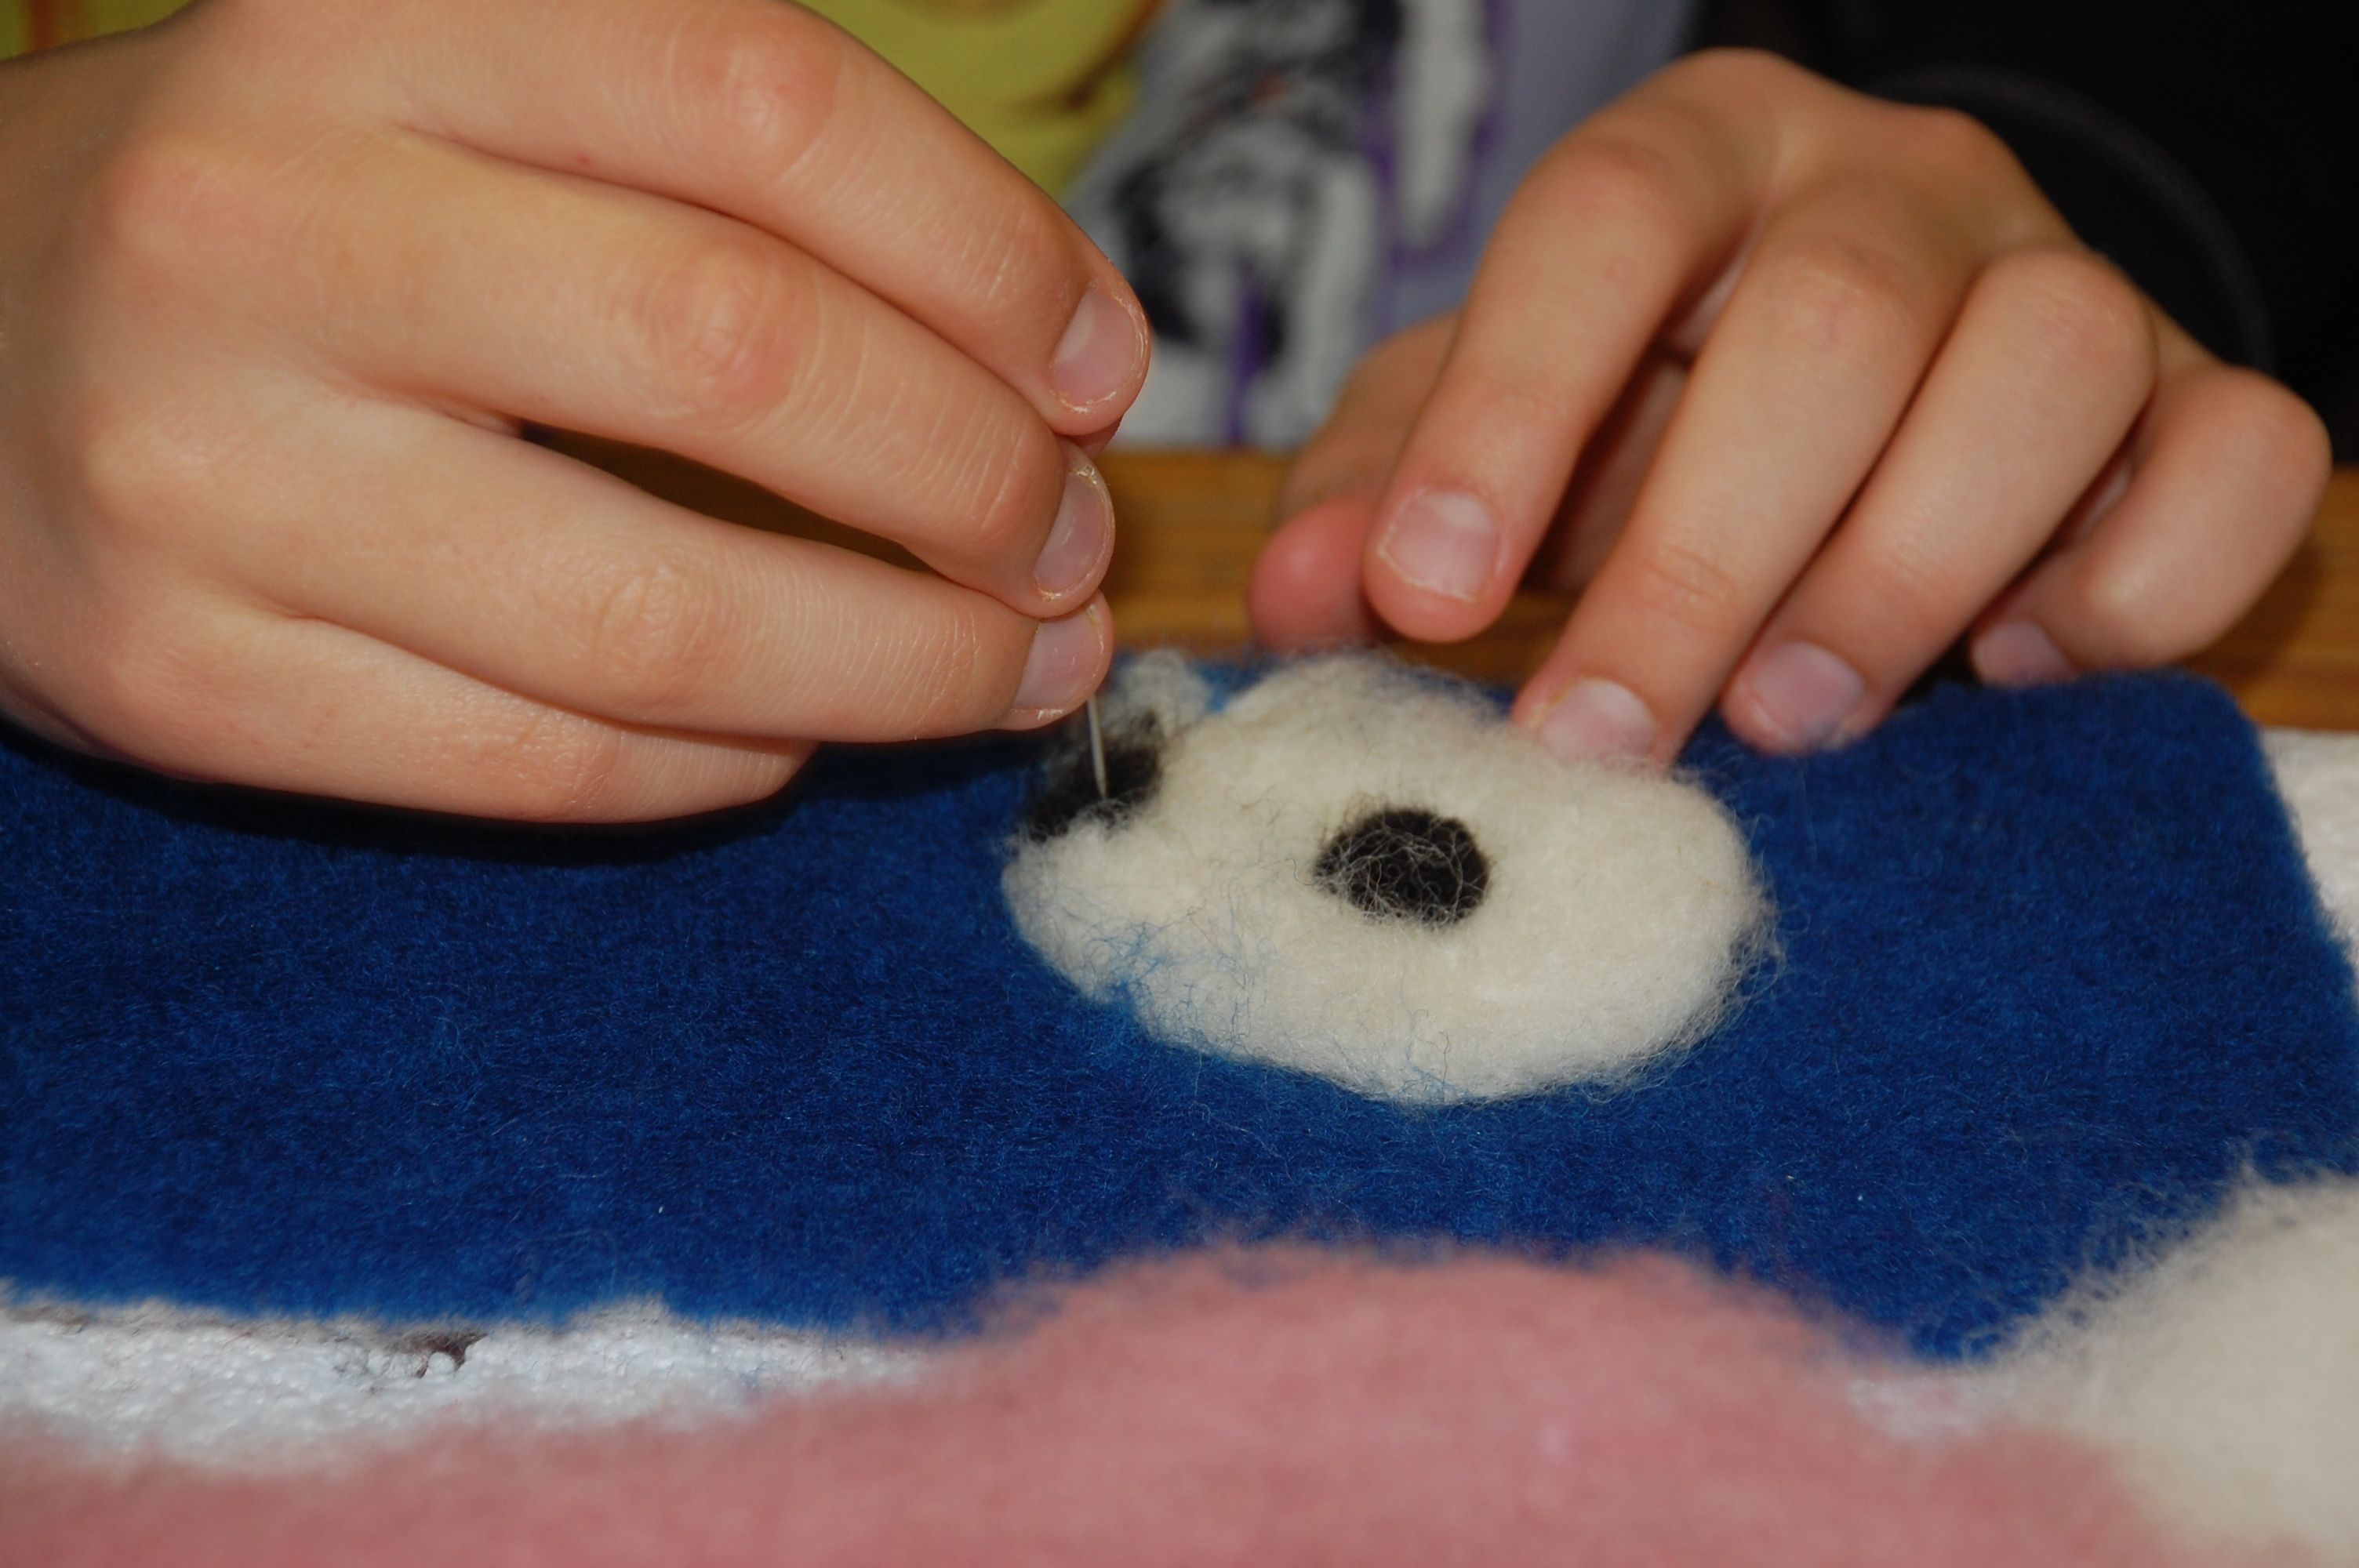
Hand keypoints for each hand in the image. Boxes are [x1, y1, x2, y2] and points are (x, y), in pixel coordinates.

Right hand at [0, 0, 1147, 818]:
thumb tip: (1050, 350)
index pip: (764, 103)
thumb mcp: (466, 98)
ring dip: (907, 664)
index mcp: (367, 20)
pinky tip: (801, 731)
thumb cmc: (292, 224)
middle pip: (743, 357)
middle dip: (978, 480)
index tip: (1099, 370)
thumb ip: (727, 178)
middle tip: (1070, 540)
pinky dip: (732, 760)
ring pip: (665, 618)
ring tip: (1017, 663)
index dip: (989, 255)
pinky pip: (548, 763)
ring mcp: (205, 468)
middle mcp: (265, 224)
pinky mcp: (185, 679)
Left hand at [1250, 50, 2329, 763]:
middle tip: (1600, 736)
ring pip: (2050, 364)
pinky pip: (2240, 464)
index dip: (1508, 410)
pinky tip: (2013, 670)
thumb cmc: (1644, 422)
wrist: (1866, 405)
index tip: (1425, 601)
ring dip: (1906, 574)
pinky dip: (2133, 590)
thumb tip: (1297, 605)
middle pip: (1829, 320)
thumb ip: (1383, 497)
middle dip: (1700, 555)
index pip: (1600, 223)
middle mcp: (1893, 186)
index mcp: (1698, 157)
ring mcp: (2065, 280)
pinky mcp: (2200, 399)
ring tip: (1792, 721)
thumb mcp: (1490, 438)